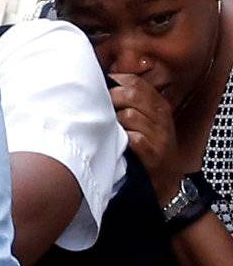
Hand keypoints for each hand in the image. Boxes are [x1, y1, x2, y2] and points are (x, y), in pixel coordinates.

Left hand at [109, 72, 183, 198]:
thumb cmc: (151, 149)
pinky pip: (133, 138)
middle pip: (131, 94)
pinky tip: (115, 144)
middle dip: (111, 98)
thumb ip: (132, 104)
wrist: (167, 183)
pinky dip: (121, 139)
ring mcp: (159, 136)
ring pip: (129, 115)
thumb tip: (106, 87)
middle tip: (98, 107)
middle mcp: (161, 118)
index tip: (100, 86)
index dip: (115, 82)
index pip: (136, 82)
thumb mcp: (148, 123)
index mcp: (159, 106)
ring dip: (113, 121)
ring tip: (106, 129)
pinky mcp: (154, 155)